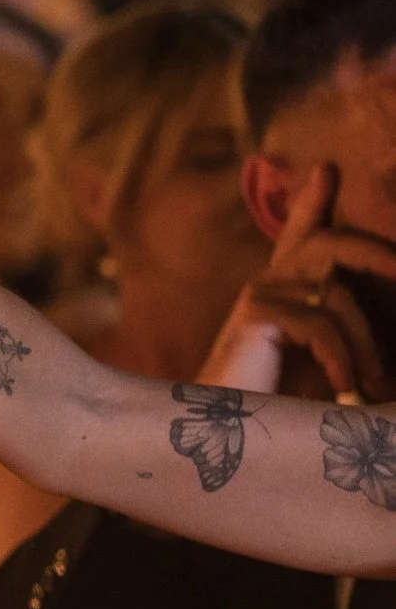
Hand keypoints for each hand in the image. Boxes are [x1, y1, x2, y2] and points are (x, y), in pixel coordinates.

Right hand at [204, 166, 395, 401]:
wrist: (229, 438)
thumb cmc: (281, 408)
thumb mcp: (328, 362)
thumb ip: (351, 334)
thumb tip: (386, 314)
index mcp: (285, 290)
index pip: (302, 235)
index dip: (313, 203)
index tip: (327, 171)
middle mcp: (269, 283)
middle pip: (332, 243)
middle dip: (379, 253)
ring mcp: (259, 294)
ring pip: (337, 295)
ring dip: (367, 345)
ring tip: (372, 387)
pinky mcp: (254, 314)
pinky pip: (319, 321)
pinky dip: (342, 357)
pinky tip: (344, 387)